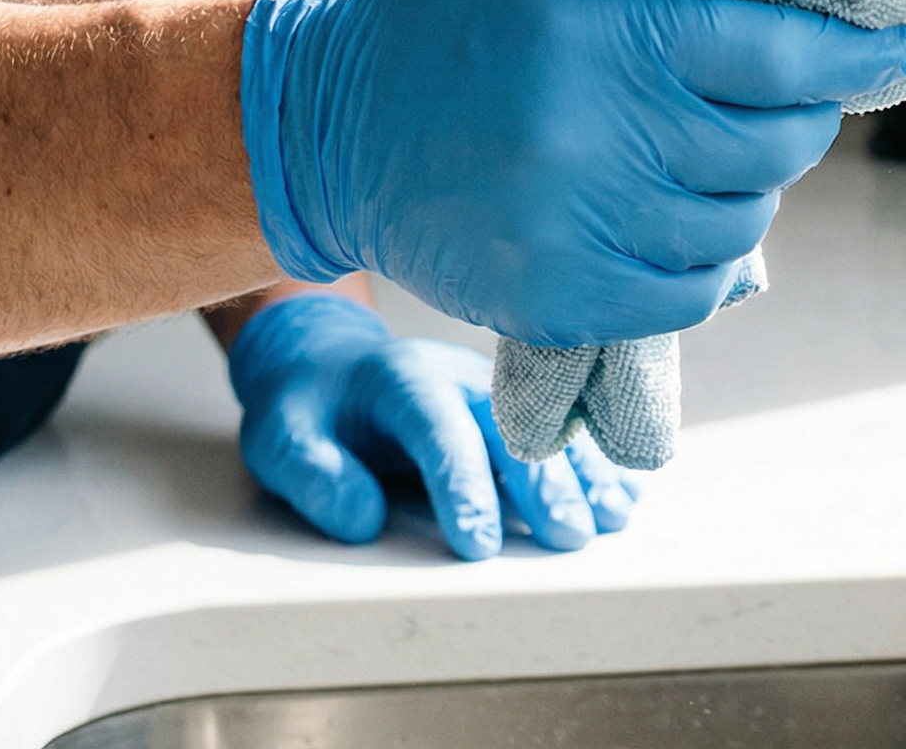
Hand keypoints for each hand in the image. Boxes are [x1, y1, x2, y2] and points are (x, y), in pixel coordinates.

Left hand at [226, 291, 631, 558]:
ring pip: (548, 427)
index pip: (439, 432)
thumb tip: (363, 519)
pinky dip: (595, 459)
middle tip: (566, 534)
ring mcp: (494, 387)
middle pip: (510, 428)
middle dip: (542, 483)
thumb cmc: (310, 408)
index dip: (462, 487)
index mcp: (401, 379)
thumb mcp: (281, 438)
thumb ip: (314, 475)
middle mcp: (459, 376)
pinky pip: (562, 428)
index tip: (477, 545)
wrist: (330, 361)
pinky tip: (623, 490)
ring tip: (608, 517)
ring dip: (581, 473)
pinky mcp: (513, 403)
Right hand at [238, 0, 905, 345]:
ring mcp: (572, 226)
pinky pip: (688, 295)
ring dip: (749, 191)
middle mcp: (591, 133)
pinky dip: (704, 262)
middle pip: (774, 148)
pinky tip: (680, 218)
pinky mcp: (555, 297)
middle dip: (802, 120)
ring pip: (741, 227)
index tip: (896, 46)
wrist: (323, 121)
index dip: (856, 55)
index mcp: (597, 31)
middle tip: (790, 97)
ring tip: (714, 153)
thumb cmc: (447, 10)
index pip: (779, 56)